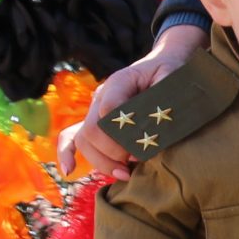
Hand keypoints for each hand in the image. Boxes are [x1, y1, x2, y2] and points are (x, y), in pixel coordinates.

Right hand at [58, 22, 207, 176]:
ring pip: (84, 140)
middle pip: (93, 129)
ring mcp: (95, 110)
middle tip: (135, 162)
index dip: (123, 133)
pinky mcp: (95, 122)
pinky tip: (69, 171)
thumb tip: (158, 122)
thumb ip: (165, 95)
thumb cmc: (168, 72)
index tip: (143, 147)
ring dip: (102, 161)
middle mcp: (101, 96)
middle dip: (113, 151)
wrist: (160, 65)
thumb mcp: (172, 77)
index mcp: (119, 81)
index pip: (109, 108)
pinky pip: (72, 137)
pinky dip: (67, 154)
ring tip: (125, 173)